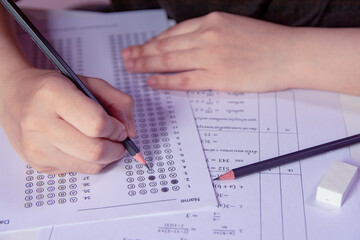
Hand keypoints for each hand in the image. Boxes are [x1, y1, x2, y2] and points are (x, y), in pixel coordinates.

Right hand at [0, 67, 135, 173]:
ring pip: (90, 166)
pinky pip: (79, 170)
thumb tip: (131, 131)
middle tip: (118, 140)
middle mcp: (40, 123)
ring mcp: (37, 147)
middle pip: (95, 151)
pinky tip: (86, 147)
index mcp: (53, 95)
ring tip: (106, 143)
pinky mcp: (39, 164)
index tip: (120, 127)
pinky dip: (92, 162)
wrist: (14, 97)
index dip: (117, 128)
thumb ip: (118, 101)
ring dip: (108, 157)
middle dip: (117, 148)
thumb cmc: (52, 89)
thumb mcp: (88, 82)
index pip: (97, 123)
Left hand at [121, 12, 293, 91]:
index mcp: (212, 21)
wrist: (290, 53)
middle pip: (166, 45)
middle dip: (143, 51)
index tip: (142, 46)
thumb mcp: (234, 26)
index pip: (174, 32)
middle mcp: (208, 36)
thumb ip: (210, 33)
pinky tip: (152, 81)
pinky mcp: (218, 77)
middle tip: (126, 57)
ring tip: (131, 67)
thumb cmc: (266, 42)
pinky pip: (184, 79)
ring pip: (170, 60)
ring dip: (147, 64)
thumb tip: (189, 43)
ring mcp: (211, 57)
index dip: (155, 41)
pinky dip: (165, 81)